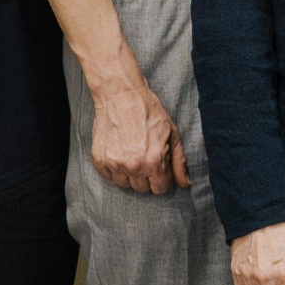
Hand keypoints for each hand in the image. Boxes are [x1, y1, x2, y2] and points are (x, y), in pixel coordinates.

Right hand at [89, 79, 188, 194]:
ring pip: (125, 184)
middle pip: (142, 188)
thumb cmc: (149, 112)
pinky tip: (120, 153)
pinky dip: (114, 169)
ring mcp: (114, 164)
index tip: (160, 169)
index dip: (162, 179)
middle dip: (147, 176)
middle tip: (146, 157)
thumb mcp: (172, 134)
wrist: (122, 95)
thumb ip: (179, 162)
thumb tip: (185, 183)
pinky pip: (109, 177)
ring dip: (130, 174)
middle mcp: (133, 166)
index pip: (160, 188)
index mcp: (154, 161)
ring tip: (132, 154)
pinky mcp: (99, 160)